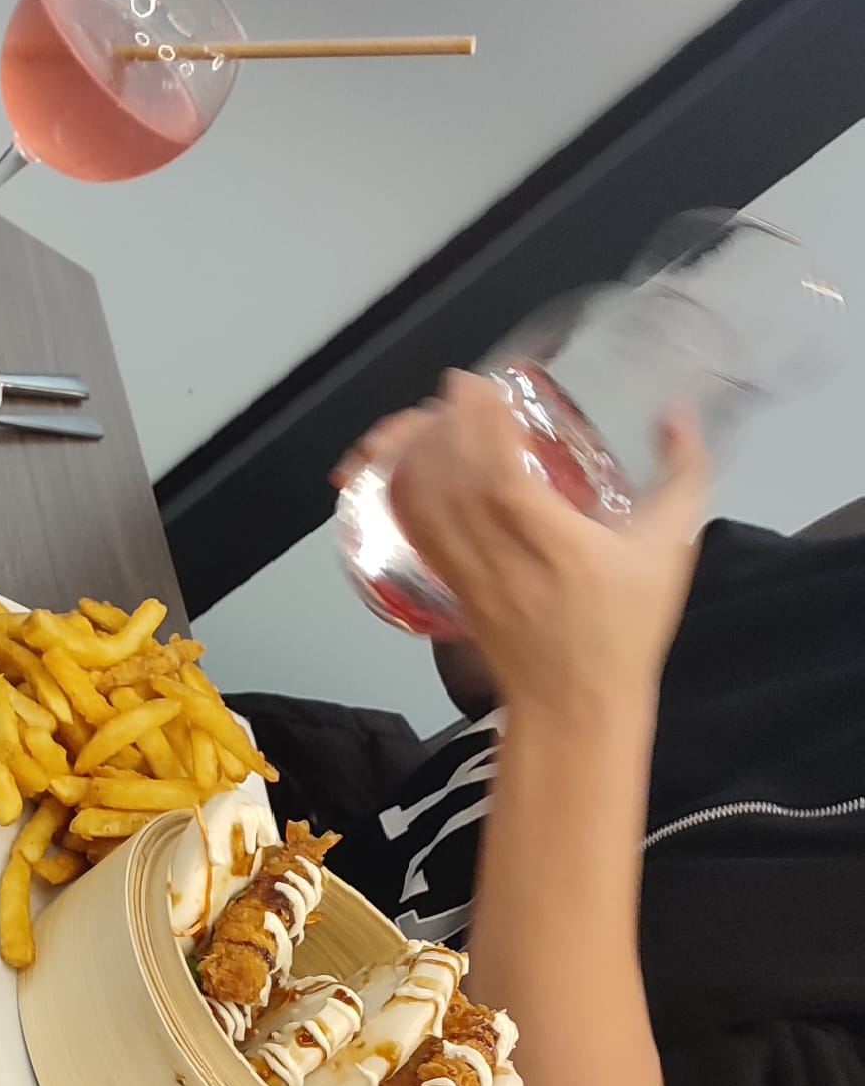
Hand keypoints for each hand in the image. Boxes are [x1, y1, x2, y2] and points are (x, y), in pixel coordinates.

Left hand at [346, 371, 709, 722]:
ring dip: (417, 453)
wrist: (572, 703)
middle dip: (440, 424)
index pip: (493, 468)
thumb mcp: (670, 548)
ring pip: (420, 499)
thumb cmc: (623, 627)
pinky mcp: (447, 583)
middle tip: (455, 390)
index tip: (473, 383)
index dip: (475, 421)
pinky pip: (413, 527)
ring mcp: (462, 569)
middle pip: (445, 476)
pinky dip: (404, 490)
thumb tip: (678, 412)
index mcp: (545, 537)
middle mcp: (492, 550)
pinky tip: (411, 464)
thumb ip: (682, 473)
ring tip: (431, 417)